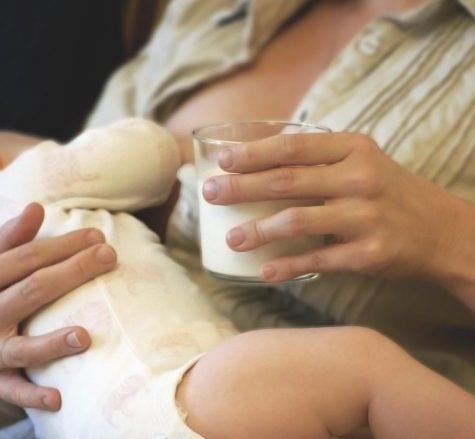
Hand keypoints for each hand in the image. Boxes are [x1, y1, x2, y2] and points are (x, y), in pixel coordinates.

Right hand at [0, 203, 115, 410]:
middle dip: (73, 271)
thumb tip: (35, 206)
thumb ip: (8, 239)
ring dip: (53, 342)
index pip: (25, 257)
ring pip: (21, 346)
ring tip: (85, 336)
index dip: (63, 245)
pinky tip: (59, 398)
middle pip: (33, 290)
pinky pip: (11, 391)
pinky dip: (33, 396)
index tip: (98, 235)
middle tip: (110, 256)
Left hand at [202, 132, 464, 282]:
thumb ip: (320, 158)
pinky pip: (318, 260)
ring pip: (298, 221)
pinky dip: (288, 266)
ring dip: (258, 231)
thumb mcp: (362, 161)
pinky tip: (264, 271)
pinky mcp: (369, 254)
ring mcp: (365, 217)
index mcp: (354, 149)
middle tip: (210, 194)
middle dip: (242, 187)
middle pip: (288, 181)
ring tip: (230, 239)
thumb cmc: (389, 192)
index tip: (223, 160)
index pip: (294, 147)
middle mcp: (359, 178)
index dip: (255, 153)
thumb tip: (262, 160)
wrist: (439, 229)